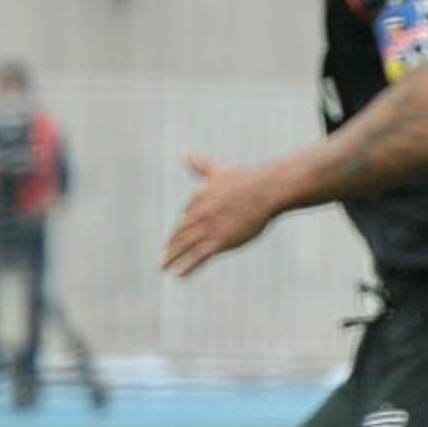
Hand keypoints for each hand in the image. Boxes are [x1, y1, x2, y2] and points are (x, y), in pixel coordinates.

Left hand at [161, 153, 280, 277]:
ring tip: (162, 267)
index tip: (175, 240)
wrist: (265, 190)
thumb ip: (199, 165)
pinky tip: (178, 274)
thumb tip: (185, 151)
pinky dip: (187, 266)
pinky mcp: (219, 241)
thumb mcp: (217, 170)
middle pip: (180, 233)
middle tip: (161, 259)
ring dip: (172, 258)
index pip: (186, 217)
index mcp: (197, 198)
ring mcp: (208, 228)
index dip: (181, 229)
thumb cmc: (246, 179)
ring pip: (184, 245)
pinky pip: (198, 256)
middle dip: (170, 246)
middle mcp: (198, 214)